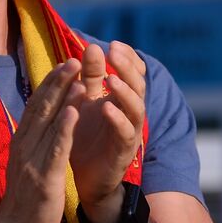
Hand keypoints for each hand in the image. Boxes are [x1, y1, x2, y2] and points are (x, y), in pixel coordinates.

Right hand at [0, 59, 80, 222]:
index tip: (64, 64)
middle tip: (73, 59)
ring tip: (79, 76)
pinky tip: (75, 112)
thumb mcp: (26, 163)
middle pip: (42, 107)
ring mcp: (32, 161)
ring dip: (64, 98)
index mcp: (22, 141)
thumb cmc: (24, 199)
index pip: (36, 106)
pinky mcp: (44, 178)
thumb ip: (34, 142)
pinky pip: (56, 149)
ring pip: (49, 123)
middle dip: (58, 82)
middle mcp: (24, 145)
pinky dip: (65, 128)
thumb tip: (42, 122)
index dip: (50, 84)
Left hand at [68, 42, 146, 222]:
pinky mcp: (123, 152)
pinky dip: (117, 119)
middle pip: (137, 85)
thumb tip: (92, 45)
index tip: (114, 44)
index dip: (128, 58)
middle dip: (127, 67)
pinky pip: (125, 133)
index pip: (133, 73)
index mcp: (121, 99)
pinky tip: (106, 108)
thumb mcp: (84, 102)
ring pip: (136, 108)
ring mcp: (129, 133)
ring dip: (124, 92)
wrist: (84, 179)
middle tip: (113, 52)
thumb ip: (89, 77)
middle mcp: (130, 114)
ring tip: (111, 78)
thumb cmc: (85, 138)